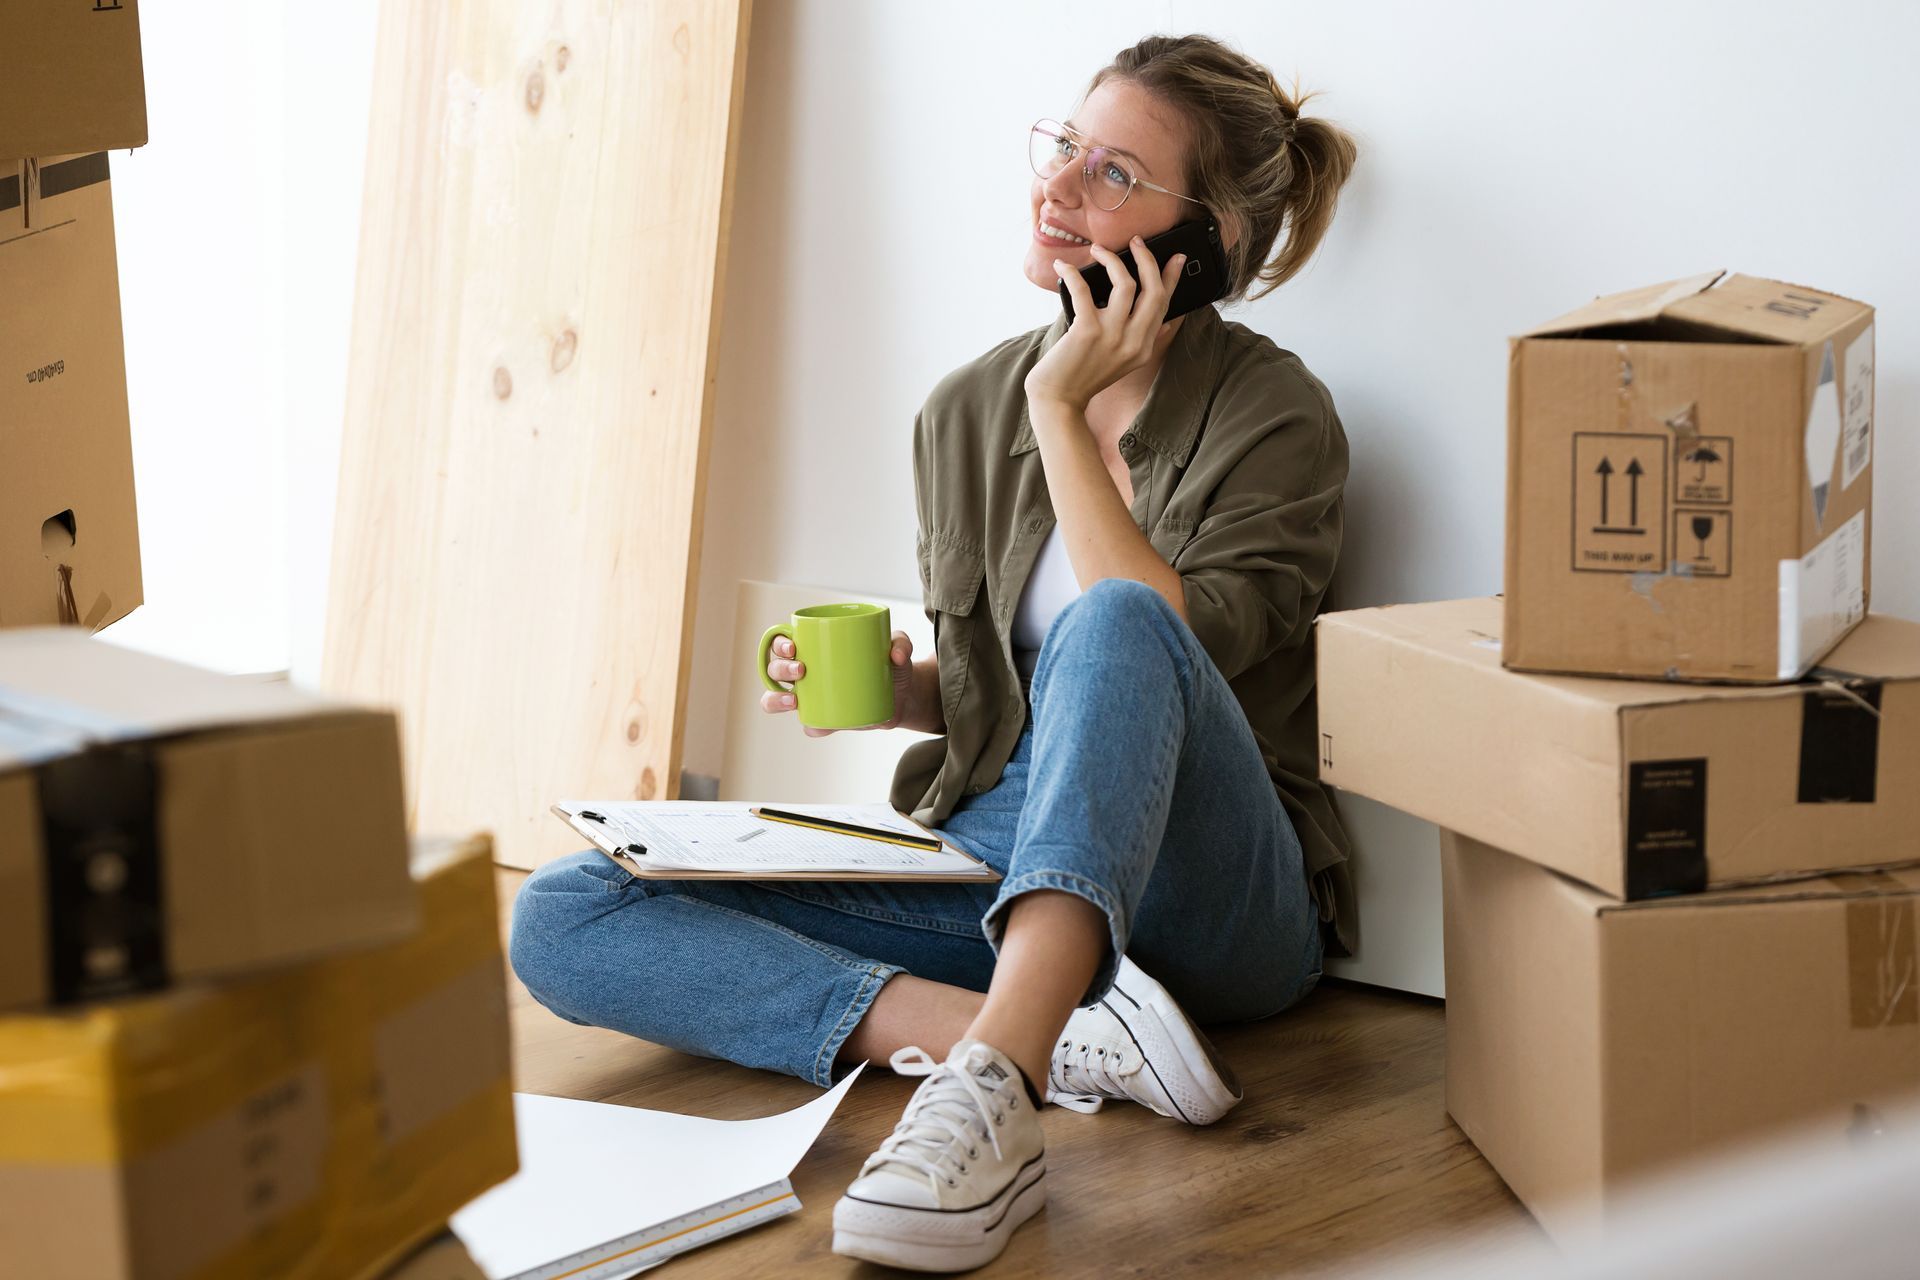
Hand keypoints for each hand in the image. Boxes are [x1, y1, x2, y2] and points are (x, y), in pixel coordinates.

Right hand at [760, 630, 919, 736]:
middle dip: (780, 669)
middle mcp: (805, 671)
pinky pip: (810, 725)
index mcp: (813, 646)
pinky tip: (818, 726)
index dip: (777, 643)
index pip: (781, 641)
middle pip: (775, 669)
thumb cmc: (891, 664)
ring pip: (776, 698)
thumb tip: (896, 655)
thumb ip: (901, 642)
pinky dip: (811, 727)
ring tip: (794, 701)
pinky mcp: (825, 719)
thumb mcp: (899, 645)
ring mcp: (812, 697)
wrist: (904, 695)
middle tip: (801, 670)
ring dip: (776, 700)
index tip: (793, 646)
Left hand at [1024, 234, 1185, 411]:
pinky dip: (1072, 274)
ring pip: (1126, 284)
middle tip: (1136, 242)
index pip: (1165, 305)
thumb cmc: (1083, 375)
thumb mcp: (1123, 362)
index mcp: (1144, 347)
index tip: (1177, 257)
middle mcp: (1134, 342)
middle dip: (1147, 260)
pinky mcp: (1087, 331)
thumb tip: (1163, 321)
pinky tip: (1063, 267)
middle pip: (1153, 291)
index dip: (1172, 277)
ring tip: (1099, 249)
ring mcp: (1112, 337)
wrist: (1058, 399)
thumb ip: (1141, 340)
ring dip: (1112, 260)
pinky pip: (1084, 290)